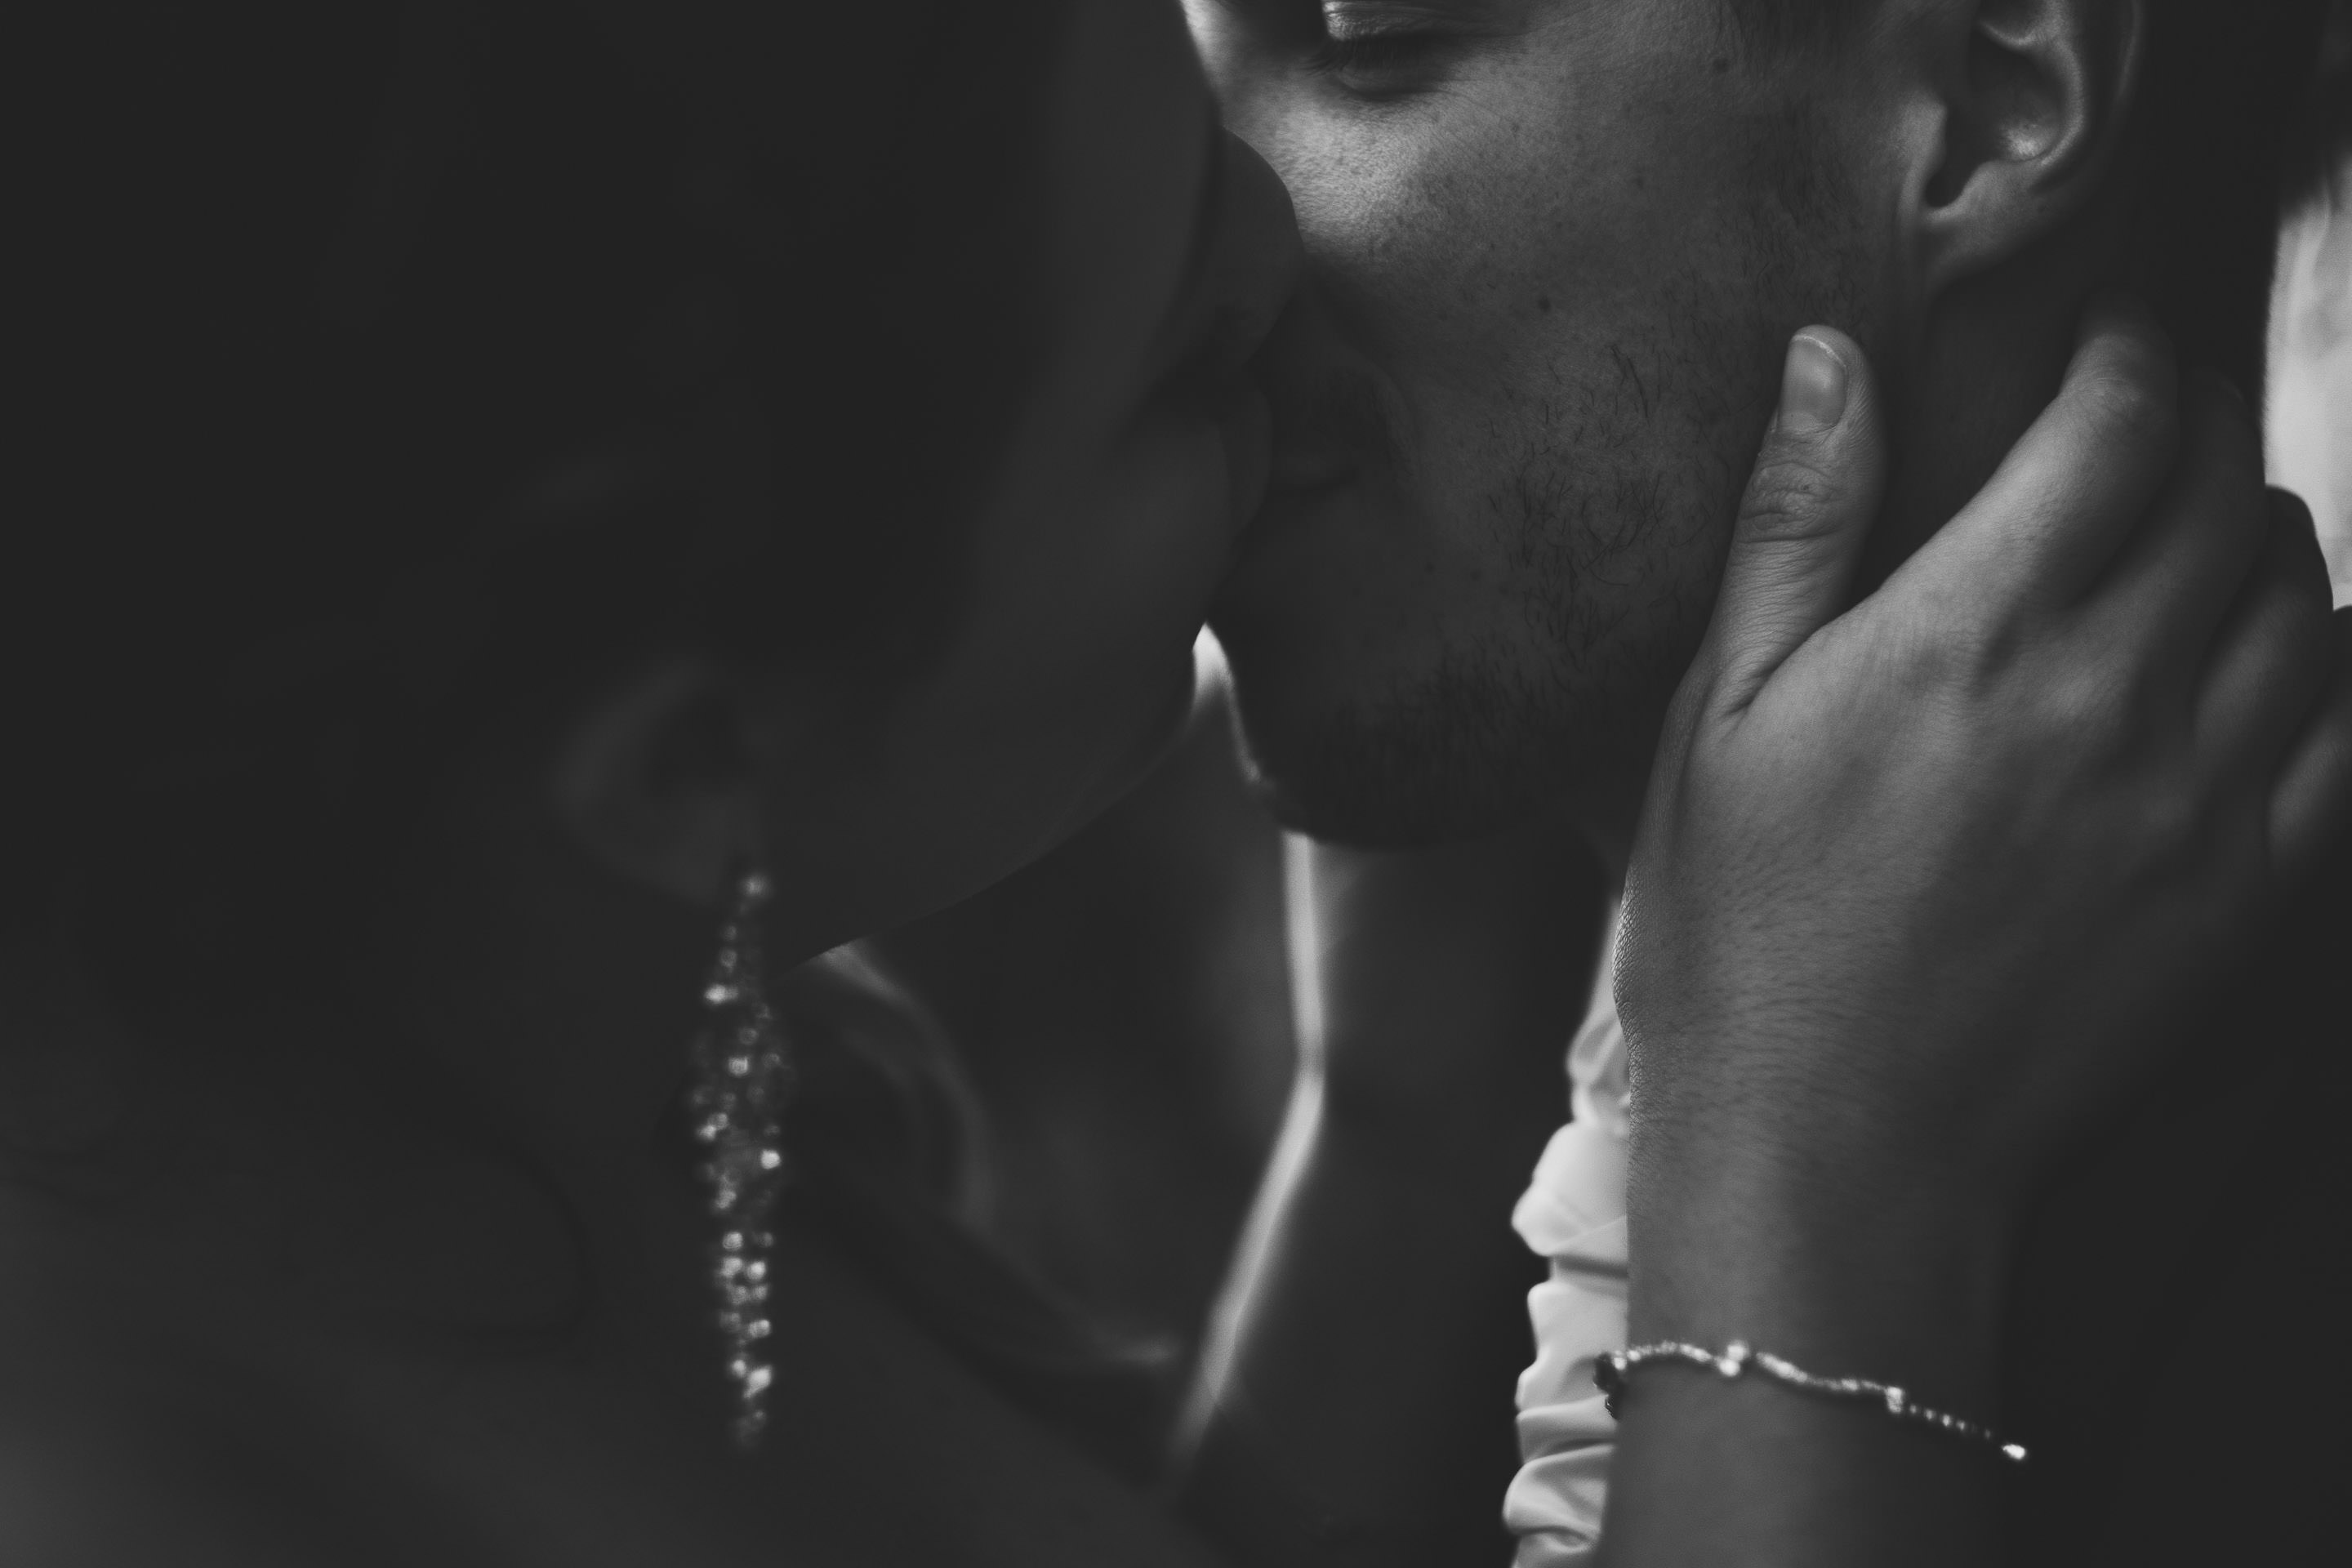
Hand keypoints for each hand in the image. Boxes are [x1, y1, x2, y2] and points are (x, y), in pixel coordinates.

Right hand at [1616, 300, 2351, 1220]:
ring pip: (2297, 595)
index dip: (2128, 353)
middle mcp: (2111, 692)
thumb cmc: (1742, 931)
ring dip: (2255, 536)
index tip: (2104, 342)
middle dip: (2191, 431)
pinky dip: (2316, 663)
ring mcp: (2197, 795)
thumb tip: (1830, 360)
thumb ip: (1791, 527)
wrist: (1835, 1148)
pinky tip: (2255, 662)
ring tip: (2190, 542)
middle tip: (2135, 435)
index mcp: (1971, 632)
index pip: (2120, 423)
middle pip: (2227, 491)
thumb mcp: (1715, 720)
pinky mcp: (2243, 890)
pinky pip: (2339, 730)